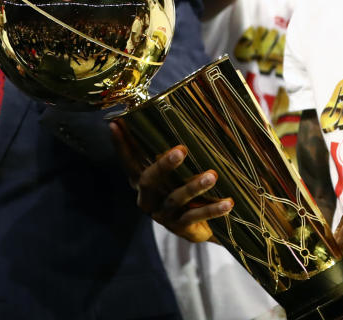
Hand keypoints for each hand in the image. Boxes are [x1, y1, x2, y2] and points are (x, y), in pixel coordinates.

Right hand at [109, 121, 232, 242]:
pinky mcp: (179, 228)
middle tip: (181, 150)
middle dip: (163, 165)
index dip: (121, 145)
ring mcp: (162, 215)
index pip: (128, 161)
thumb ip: (172, 153)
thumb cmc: (185, 191)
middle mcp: (148, 199)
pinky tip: (228, 203)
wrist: (200, 229)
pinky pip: (196, 216)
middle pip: (149, 181)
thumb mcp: (176, 173)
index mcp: (142, 182)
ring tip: (212, 175)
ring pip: (176, 199)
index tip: (115, 123)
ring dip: (194, 186)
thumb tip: (179, 113)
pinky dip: (213, 209)